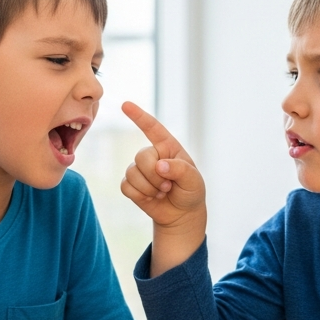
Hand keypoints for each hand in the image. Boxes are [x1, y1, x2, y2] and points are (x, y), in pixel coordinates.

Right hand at [121, 102, 204, 229]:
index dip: (139, 116)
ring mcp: (140, 169)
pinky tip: (151, 199)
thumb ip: (180, 170)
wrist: (181, 214)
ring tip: (162, 193)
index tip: (126, 105)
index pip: (153, 128)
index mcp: (168, 147)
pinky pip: (126, 187)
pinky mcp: (131, 184)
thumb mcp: (194, 180)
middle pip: (142, 156)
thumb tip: (159, 165)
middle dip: (155, 176)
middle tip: (168, 187)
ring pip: (132, 173)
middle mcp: (152, 155)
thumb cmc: (190, 192)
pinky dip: (140, 195)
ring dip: (149, 188)